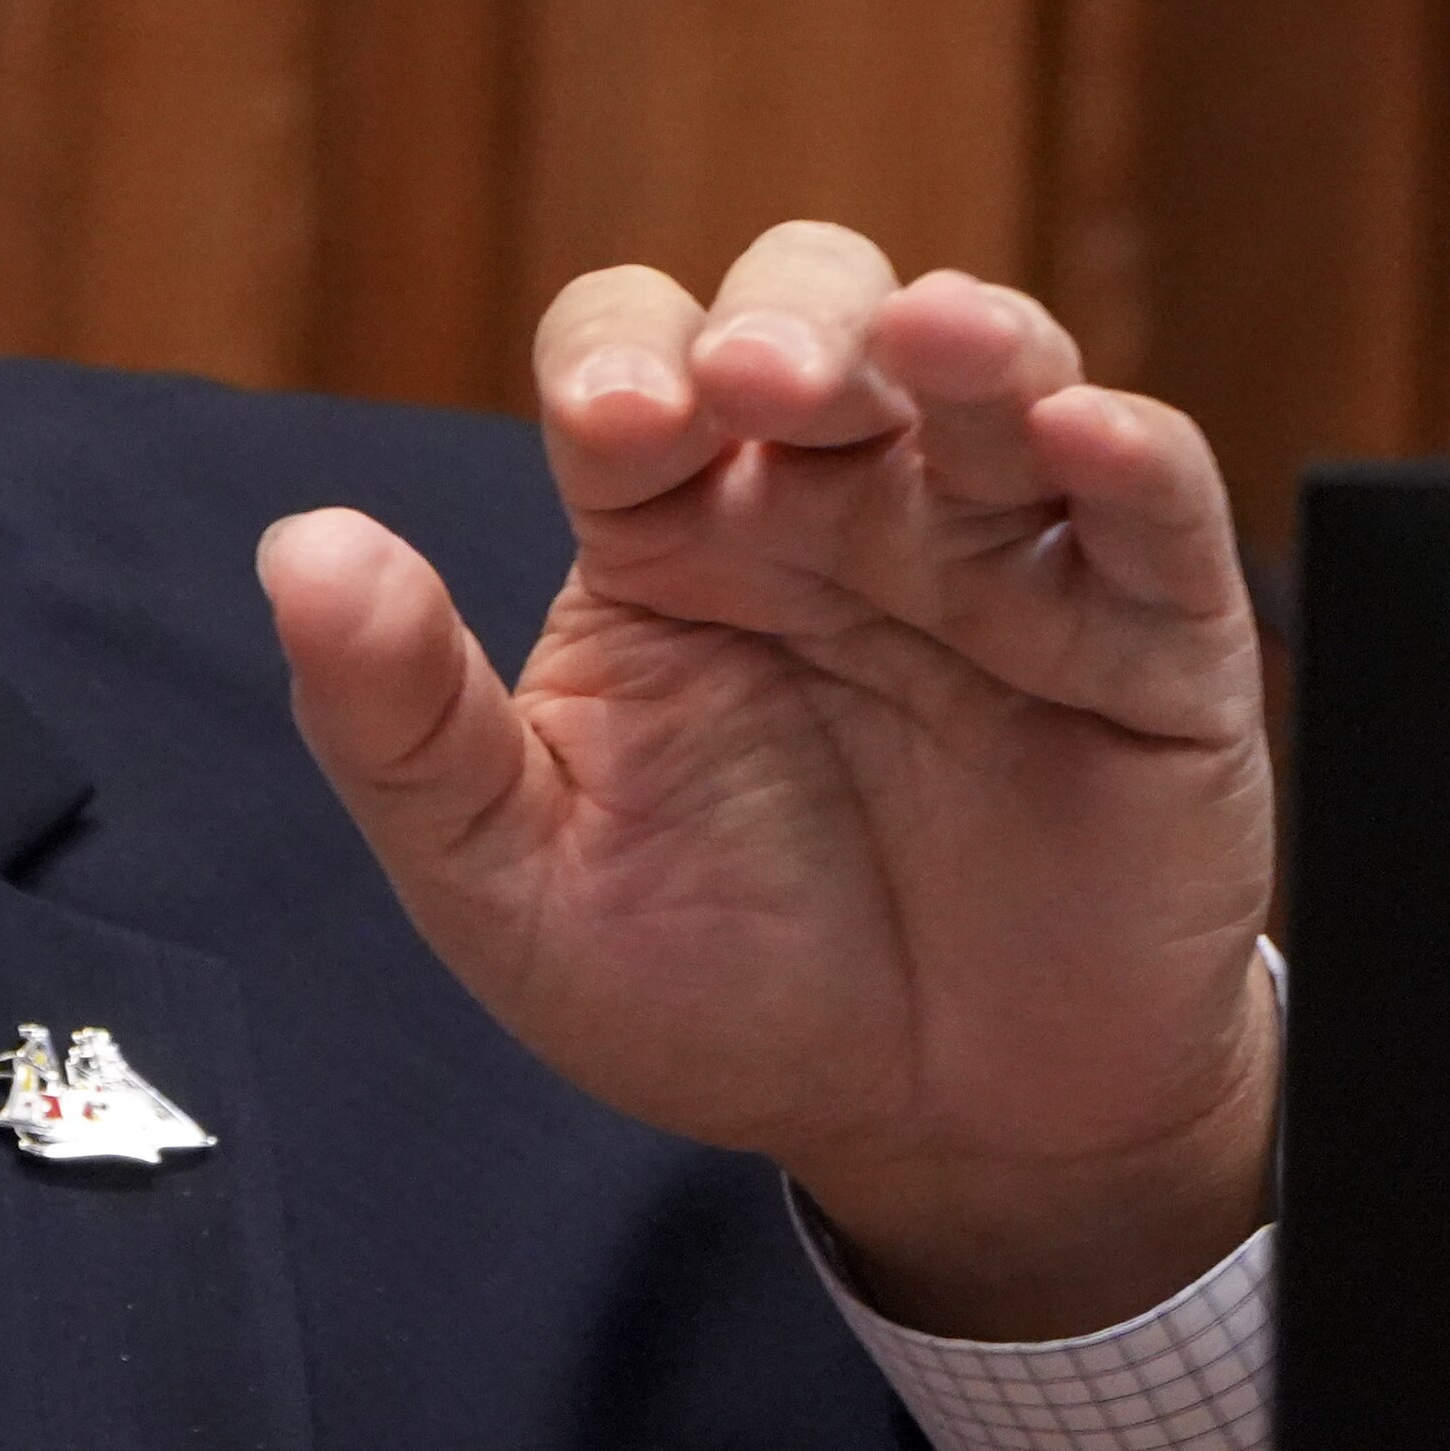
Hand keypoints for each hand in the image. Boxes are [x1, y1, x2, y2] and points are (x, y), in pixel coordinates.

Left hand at [257, 222, 1278, 1340]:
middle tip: (757, 387)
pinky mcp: (1150, 646)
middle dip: (789, 316)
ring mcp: (995, 564)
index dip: (620, 360)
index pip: (629, 369)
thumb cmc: (707, 982)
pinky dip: (1127, 450)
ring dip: (967, 336)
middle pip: (811, 315)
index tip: (611, 427)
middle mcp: (828, 516)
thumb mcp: (507, 875)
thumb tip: (297, 552)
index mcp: (666, 540)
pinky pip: (1152, 513)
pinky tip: (1080, 430)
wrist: (925, 1135)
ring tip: (932, 344)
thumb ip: (397, 718)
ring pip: (989, 376)